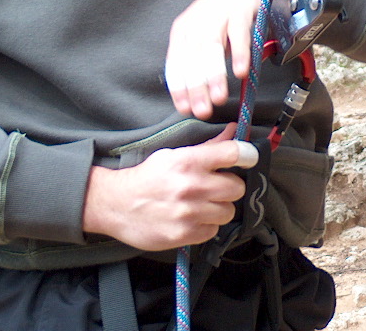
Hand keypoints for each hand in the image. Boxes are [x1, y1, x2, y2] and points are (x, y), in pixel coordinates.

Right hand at [82, 126, 259, 250]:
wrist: (116, 204)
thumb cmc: (148, 177)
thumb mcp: (174, 155)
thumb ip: (207, 147)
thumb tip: (232, 131)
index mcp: (188, 161)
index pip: (232, 153)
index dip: (247, 155)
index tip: (249, 158)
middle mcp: (191, 186)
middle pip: (236, 187)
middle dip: (229, 187)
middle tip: (216, 187)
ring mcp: (188, 213)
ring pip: (227, 211)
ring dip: (219, 208)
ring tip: (203, 204)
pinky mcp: (184, 234)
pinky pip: (213, 230)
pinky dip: (206, 226)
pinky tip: (192, 219)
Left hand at [165, 0, 278, 117]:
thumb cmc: (225, 12)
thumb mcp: (205, 34)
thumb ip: (199, 59)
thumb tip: (196, 93)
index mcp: (184, 30)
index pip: (176, 63)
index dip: (180, 87)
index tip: (185, 108)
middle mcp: (197, 22)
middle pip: (193, 59)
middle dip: (197, 87)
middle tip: (203, 111)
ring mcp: (218, 14)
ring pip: (211, 47)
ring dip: (214, 75)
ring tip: (219, 97)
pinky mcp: (240, 8)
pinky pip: (238, 33)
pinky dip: (239, 53)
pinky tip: (240, 71)